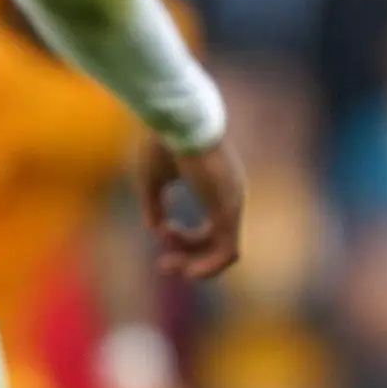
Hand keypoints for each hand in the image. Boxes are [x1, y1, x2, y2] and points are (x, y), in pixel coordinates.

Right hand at [143, 134, 245, 281]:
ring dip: (195, 265)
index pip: (211, 229)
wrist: (174, 120)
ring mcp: (232, 204)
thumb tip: (156, 229)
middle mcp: (230, 198)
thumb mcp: (153, 179)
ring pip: (224, 253)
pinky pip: (228, 253)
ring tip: (167, 263)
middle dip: (189, 258)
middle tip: (163, 264)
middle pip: (217, 244)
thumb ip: (155, 205)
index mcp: (217, 188)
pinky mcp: (228, 209)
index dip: (186, 241)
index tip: (161, 233)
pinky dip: (207, 266)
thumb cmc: (163, 142)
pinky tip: (184, 267)